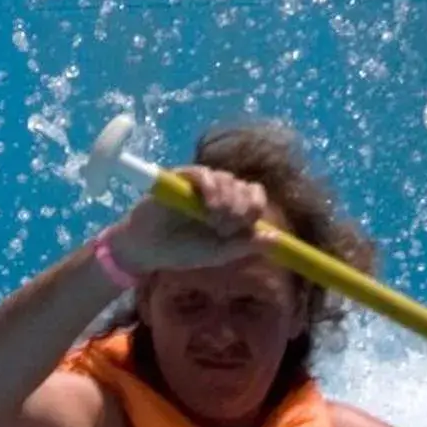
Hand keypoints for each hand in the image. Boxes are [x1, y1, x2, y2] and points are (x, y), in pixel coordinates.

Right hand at [107, 166, 271, 275]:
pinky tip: (206, 203)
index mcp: (232, 210)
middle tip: (222, 227)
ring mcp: (203, 184)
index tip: (241, 228)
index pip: (256, 198)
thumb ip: (246, 245)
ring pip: (229, 180)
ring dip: (226, 200)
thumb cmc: (183, 251)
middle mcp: (221, 193)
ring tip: (211, 219)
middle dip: (240, 209)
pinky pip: (204, 173)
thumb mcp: (218, 253)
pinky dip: (210, 186)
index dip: (253, 210)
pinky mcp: (183, 177)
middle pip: (246, 188)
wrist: (148, 248)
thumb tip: (278, 238)